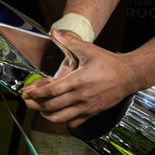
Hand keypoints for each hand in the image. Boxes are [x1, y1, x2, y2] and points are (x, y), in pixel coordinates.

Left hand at [19, 30, 138, 125]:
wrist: (128, 76)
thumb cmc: (109, 63)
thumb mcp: (89, 49)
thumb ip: (69, 41)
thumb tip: (54, 32)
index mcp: (78, 80)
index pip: (51, 91)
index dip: (36, 93)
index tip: (26, 92)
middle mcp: (81, 96)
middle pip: (52, 106)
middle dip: (36, 104)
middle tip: (27, 101)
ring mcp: (86, 107)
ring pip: (60, 118)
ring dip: (46, 114)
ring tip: (39, 108)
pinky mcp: (92, 113)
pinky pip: (73, 123)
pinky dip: (62, 120)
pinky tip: (58, 114)